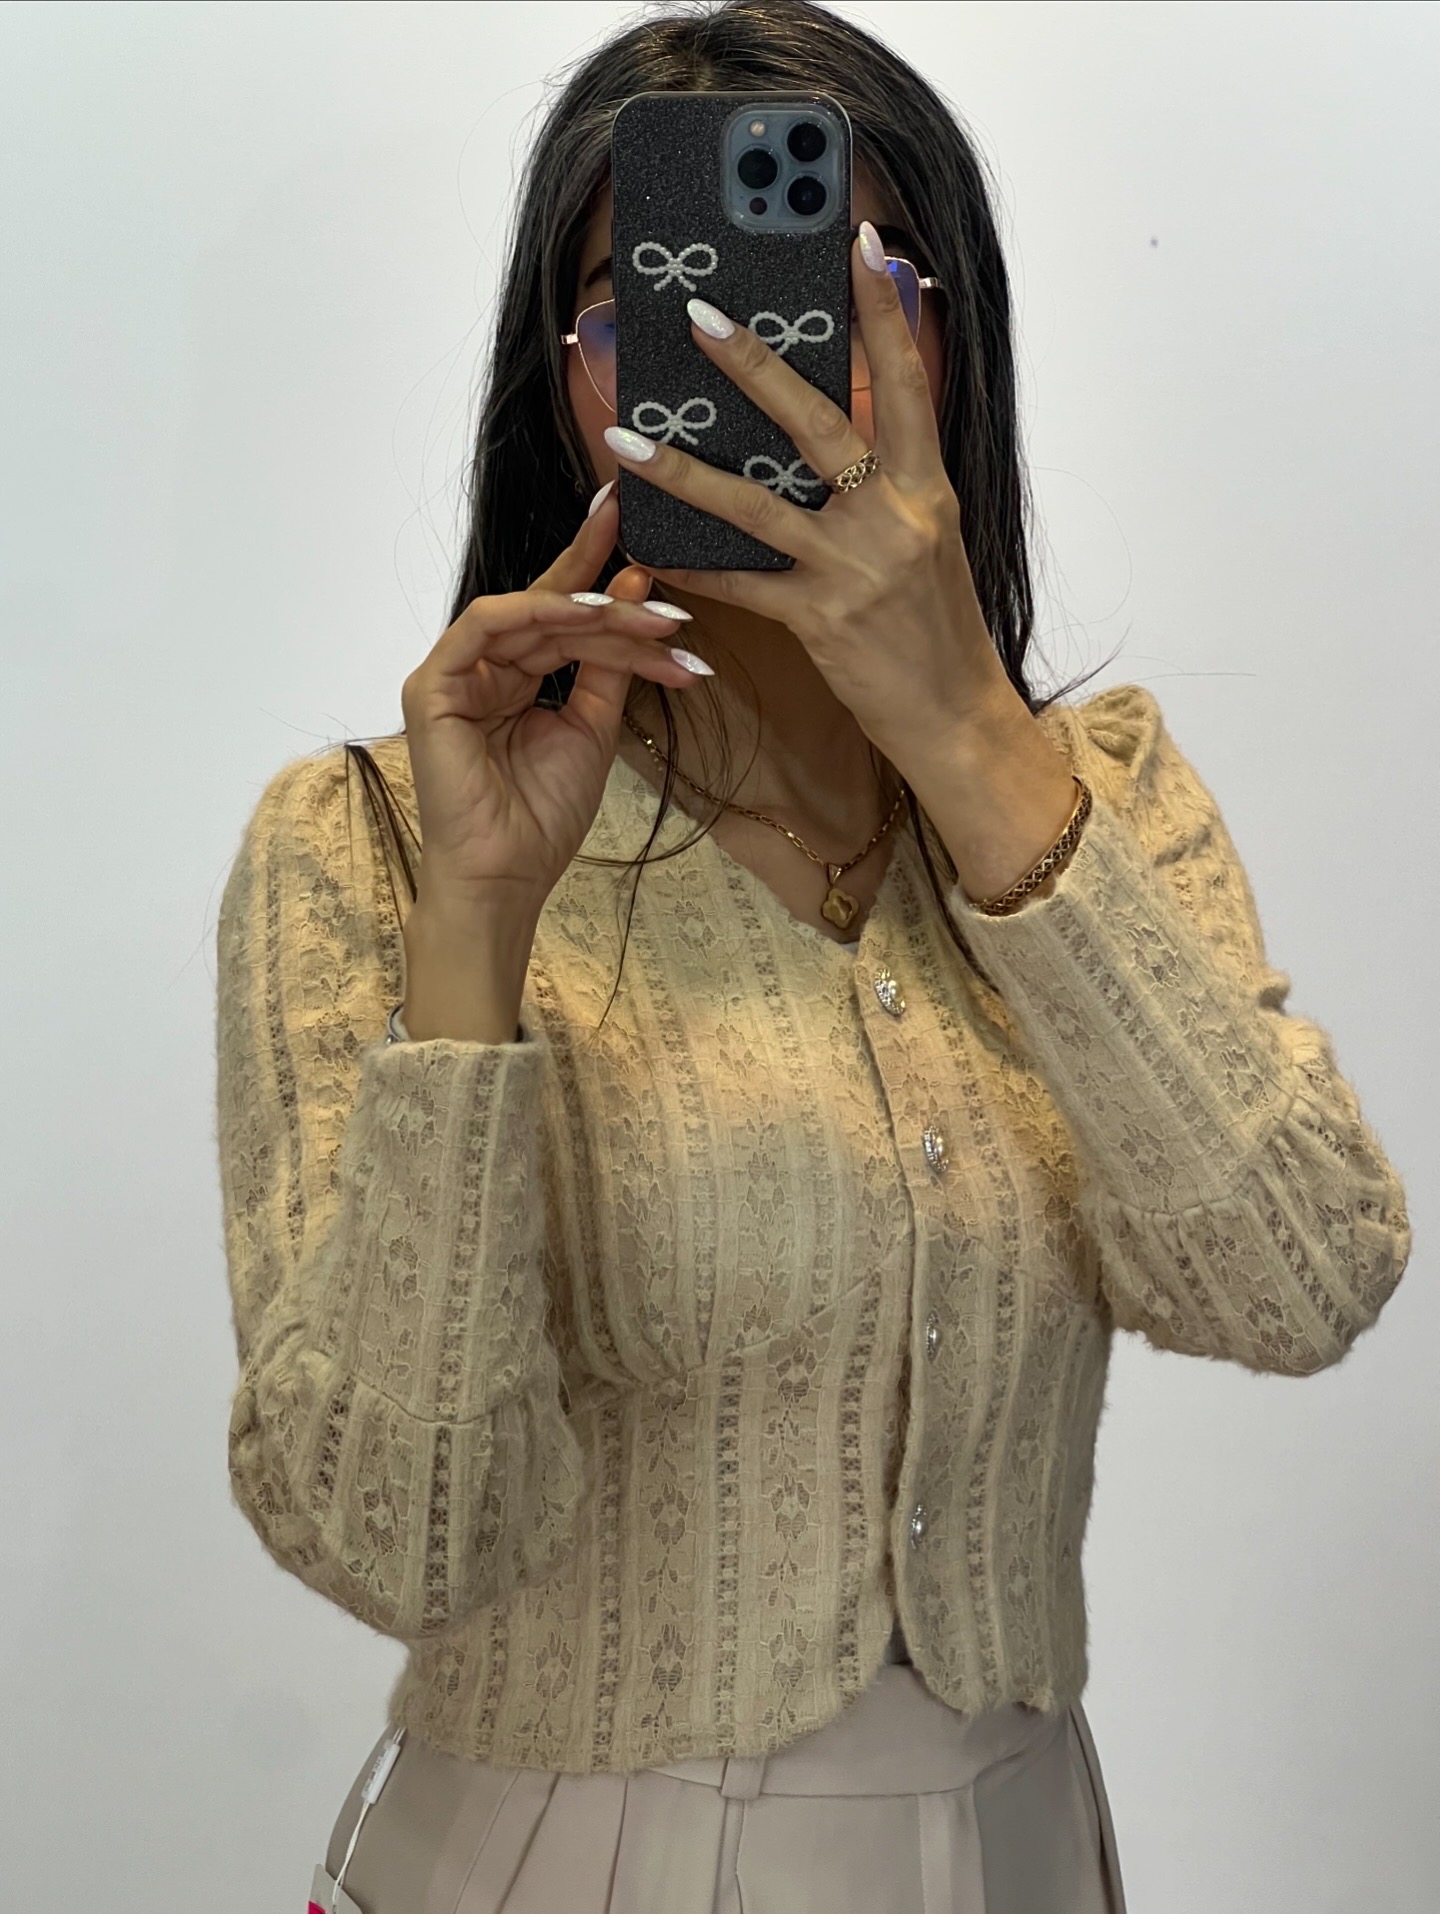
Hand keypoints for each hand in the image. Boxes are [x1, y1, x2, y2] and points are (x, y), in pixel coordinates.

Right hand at [400, 491, 710, 910]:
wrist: (506, 878)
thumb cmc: (542, 816)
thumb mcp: (593, 727)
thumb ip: (608, 664)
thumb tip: (634, 593)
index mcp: (513, 677)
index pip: (559, 616)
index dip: (597, 576)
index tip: (648, 550)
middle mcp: (481, 668)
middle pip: (550, 611)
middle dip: (613, 601)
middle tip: (667, 597)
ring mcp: (453, 673)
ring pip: (531, 615)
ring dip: (595, 613)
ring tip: (652, 620)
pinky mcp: (432, 684)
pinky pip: (485, 625)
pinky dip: (538, 613)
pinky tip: (588, 615)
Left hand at [602, 218, 1014, 767]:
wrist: (958, 716)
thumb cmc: (941, 628)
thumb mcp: (932, 539)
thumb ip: (892, 482)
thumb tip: (845, 427)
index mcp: (927, 486)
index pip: (906, 382)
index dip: (884, 312)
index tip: (861, 244)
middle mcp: (894, 515)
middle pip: (818, 422)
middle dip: (755, 366)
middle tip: (700, 316)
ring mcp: (855, 567)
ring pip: (757, 504)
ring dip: (684, 470)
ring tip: (626, 439)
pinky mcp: (822, 620)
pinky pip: (741, 585)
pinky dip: (692, 568)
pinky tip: (647, 550)